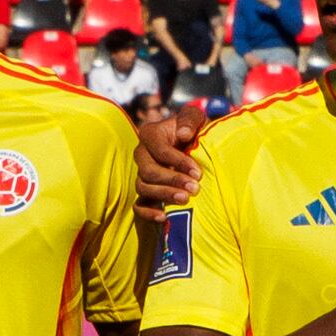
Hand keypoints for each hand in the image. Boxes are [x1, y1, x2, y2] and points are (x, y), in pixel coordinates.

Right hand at [132, 98, 203, 216]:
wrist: (193, 147)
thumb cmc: (194, 130)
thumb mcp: (195, 118)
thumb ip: (189, 120)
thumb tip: (183, 134)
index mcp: (150, 134)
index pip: (159, 150)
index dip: (178, 162)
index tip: (197, 172)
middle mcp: (141, 154)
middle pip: (148, 171)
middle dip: (171, 180)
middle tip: (194, 189)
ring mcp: (141, 174)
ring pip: (143, 187)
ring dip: (164, 195)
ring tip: (185, 200)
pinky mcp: (145, 192)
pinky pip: (138, 205)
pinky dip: (148, 213)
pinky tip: (164, 217)